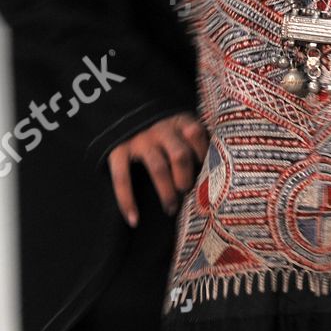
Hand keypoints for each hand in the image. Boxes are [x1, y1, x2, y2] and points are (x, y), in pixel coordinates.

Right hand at [107, 111, 208, 227]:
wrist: (122, 110)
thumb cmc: (160, 126)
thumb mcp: (177, 123)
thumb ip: (192, 139)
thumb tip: (213, 170)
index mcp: (178, 121)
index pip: (196, 134)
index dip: (203, 154)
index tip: (207, 172)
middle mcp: (160, 129)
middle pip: (180, 155)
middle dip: (186, 179)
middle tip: (187, 193)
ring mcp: (139, 139)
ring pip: (158, 168)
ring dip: (167, 192)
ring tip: (171, 208)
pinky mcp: (118, 149)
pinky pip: (122, 178)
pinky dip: (127, 201)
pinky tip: (134, 219)